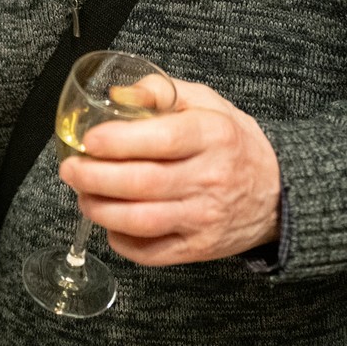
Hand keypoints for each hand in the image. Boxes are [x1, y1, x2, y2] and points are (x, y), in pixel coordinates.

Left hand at [57, 78, 280, 266]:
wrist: (276, 193)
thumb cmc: (233, 143)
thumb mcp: (207, 102)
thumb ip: (161, 92)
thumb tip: (116, 95)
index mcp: (213, 135)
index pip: (163, 139)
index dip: (120, 141)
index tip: (90, 139)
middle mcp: (210, 178)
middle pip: (143, 183)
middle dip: (96, 177)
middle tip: (70, 168)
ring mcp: (204, 218)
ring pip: (142, 221)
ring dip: (101, 210)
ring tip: (83, 195)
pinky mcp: (198, 248)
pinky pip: (151, 253)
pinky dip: (122, 240)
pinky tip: (110, 223)